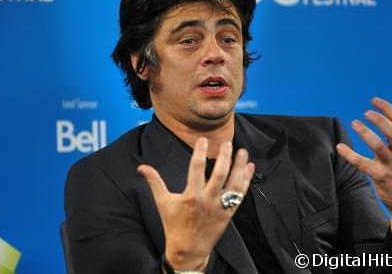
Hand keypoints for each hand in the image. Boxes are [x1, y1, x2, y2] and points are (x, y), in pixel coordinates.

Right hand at [138, 138, 254, 270]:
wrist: (188, 250)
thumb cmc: (174, 225)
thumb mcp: (163, 203)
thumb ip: (154, 182)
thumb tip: (142, 167)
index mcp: (191, 196)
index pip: (196, 169)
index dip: (200, 152)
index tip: (203, 140)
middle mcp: (208, 200)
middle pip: (220, 175)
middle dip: (225, 157)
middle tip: (227, 143)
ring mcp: (220, 207)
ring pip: (234, 184)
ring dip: (239, 167)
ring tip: (243, 152)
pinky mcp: (228, 213)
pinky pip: (240, 195)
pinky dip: (246, 181)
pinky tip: (249, 168)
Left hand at [336, 97, 391, 256]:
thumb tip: (384, 120)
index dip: (387, 109)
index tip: (374, 100)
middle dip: (381, 120)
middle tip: (366, 113)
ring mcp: (391, 166)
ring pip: (379, 147)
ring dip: (366, 134)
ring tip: (354, 123)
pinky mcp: (381, 177)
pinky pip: (363, 164)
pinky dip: (350, 155)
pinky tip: (340, 147)